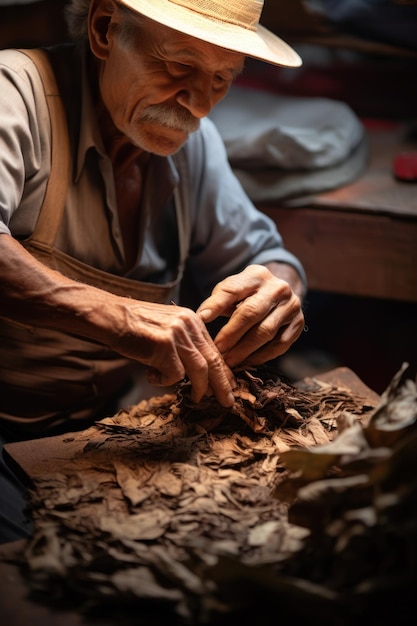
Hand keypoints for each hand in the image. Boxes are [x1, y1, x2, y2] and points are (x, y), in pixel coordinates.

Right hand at [111, 300, 235, 406]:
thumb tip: (197, 371)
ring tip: (197, 399)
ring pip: (199, 369)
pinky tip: (151, 376)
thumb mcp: (166, 327)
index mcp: (191, 319)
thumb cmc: (133, 325)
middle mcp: (188, 324)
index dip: (222, 370)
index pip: (213, 348)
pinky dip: (165, 381)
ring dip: (200, 388)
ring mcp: (176, 334)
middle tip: (228, 401)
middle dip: (222, 383)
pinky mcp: (163, 345)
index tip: (229, 385)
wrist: (110, 315)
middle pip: (212, 359)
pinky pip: (174, 374)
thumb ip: (183, 343)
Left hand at [196, 264, 304, 367]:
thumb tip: (201, 317)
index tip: (201, 320)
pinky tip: (246, 363)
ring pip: (265, 332)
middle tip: (216, 351)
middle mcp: (278, 289)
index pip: (234, 289)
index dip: (216, 305)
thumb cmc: (249, 294)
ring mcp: (291, 307)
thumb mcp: (233, 289)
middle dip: (231, 335)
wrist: (280, 294)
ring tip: (228, 362)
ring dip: (244, 350)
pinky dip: (261, 356)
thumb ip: (218, 300)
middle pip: (251, 313)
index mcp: (257, 275)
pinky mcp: (298, 324)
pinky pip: (279, 345)